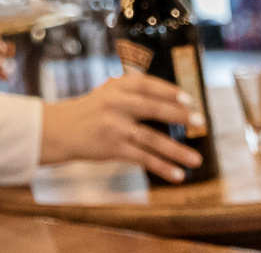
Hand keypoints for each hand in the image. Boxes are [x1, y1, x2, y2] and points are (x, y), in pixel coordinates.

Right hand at [37, 74, 204, 179]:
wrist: (59, 130)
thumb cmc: (89, 112)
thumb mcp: (107, 94)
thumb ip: (132, 93)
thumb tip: (172, 101)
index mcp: (116, 87)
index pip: (147, 85)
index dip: (169, 91)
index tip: (189, 99)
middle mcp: (115, 104)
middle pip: (152, 108)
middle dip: (179, 115)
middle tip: (201, 122)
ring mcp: (113, 127)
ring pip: (151, 138)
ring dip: (176, 151)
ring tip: (196, 160)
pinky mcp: (112, 148)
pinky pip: (142, 158)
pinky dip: (162, 167)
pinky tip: (177, 175)